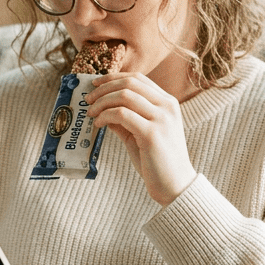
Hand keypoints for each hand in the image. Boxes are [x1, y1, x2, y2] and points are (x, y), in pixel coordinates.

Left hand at [86, 72, 197, 204]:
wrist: (175, 186)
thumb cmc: (158, 162)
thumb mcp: (140, 135)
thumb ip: (125, 121)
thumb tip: (102, 110)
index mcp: (168, 103)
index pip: (138, 79)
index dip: (113, 78)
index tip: (96, 84)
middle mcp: (167, 106)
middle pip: (129, 83)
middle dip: (104, 88)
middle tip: (88, 99)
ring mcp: (161, 118)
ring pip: (124, 96)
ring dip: (102, 102)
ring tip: (90, 113)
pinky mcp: (152, 133)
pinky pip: (122, 114)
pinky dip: (105, 116)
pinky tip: (98, 124)